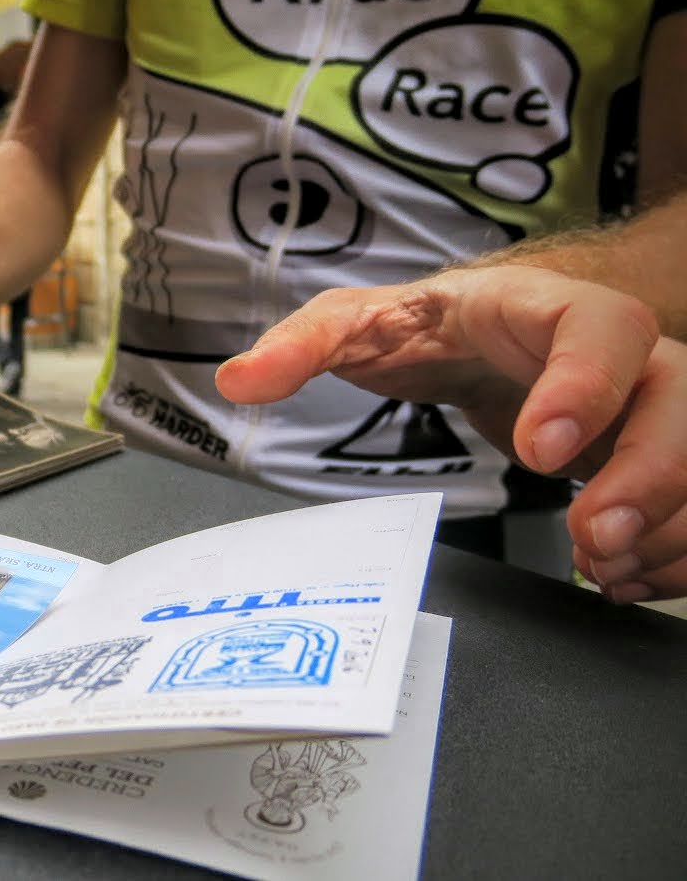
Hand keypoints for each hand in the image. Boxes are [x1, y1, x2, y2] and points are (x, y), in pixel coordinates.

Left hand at [215, 266, 686, 602]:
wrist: (478, 334)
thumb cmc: (428, 323)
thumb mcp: (359, 322)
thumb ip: (303, 346)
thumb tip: (238, 379)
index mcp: (550, 308)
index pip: (603, 328)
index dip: (586, 384)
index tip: (544, 447)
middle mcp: (622, 354)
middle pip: (681, 399)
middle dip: (650, 474)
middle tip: (591, 534)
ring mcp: (648, 406)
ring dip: (668, 523)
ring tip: (602, 563)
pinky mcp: (653, 454)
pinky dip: (671, 548)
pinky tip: (620, 574)